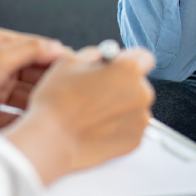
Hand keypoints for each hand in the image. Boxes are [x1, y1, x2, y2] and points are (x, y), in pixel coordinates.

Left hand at [0, 29, 65, 131]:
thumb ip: (31, 50)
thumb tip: (59, 47)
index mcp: (0, 45)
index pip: (38, 48)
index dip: (58, 57)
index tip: (78, 68)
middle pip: (35, 73)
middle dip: (51, 82)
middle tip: (72, 93)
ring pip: (29, 96)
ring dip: (41, 102)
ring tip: (58, 110)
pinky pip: (18, 118)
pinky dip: (27, 121)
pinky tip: (39, 125)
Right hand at [3, 47, 155, 184]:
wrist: (51, 140)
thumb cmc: (58, 101)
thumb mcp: (70, 61)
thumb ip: (94, 54)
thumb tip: (101, 56)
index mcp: (129, 70)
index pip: (144, 56)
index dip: (127, 59)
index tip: (115, 66)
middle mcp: (141, 94)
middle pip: (139, 82)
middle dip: (123, 84)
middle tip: (97, 90)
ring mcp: (140, 120)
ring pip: (135, 105)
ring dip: (121, 105)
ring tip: (93, 112)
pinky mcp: (135, 141)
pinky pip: (131, 126)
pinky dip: (119, 125)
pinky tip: (97, 126)